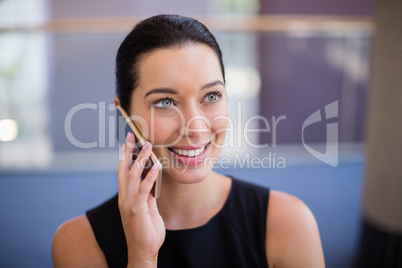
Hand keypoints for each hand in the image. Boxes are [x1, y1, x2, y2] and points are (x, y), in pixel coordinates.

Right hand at [118, 133, 164, 266]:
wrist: (144, 251)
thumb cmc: (146, 230)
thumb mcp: (147, 208)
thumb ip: (147, 194)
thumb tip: (151, 179)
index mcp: (126, 196)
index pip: (123, 172)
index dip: (125, 156)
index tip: (129, 141)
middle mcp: (124, 198)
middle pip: (123, 169)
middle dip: (127, 151)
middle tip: (132, 135)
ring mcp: (128, 204)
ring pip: (132, 176)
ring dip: (140, 159)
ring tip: (147, 146)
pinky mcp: (136, 210)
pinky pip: (143, 190)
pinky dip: (149, 177)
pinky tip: (156, 167)